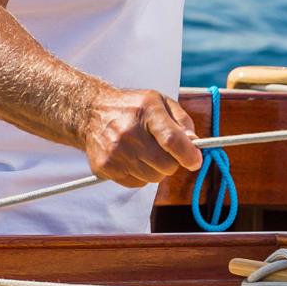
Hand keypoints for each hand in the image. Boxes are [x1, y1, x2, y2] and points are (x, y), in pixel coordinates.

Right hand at [84, 87, 202, 187]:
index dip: (189, 154)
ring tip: (146, 152)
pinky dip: (140, 175)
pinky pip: (136, 183)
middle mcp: (128, 132)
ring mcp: (115, 152)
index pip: (171, 140)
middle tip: (166, 151)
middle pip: (166, 165)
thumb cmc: (133, 107)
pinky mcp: (104, 167)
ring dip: (156, 169)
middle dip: (173, 162)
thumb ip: (182, 122)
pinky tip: (132, 158)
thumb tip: (195, 144)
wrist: (91, 112)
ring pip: (153, 177)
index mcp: (147, 111)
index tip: (195, 160)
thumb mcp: (160, 102)